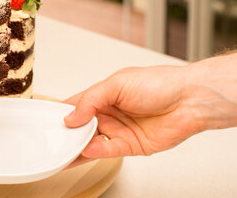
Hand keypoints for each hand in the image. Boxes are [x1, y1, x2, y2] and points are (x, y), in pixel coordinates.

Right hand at [63, 65, 200, 166]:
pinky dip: (95, 152)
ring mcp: (119, 130)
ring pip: (92, 141)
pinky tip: (85, 150)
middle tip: (52, 138)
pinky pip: (108, 150)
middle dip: (67, 133)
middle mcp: (109, 113)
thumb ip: (91, 100)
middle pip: (81, 126)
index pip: (76, 104)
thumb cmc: (160, 83)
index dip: (62, 112)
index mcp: (103, 95)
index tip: (48, 120)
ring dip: (77, 146)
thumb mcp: (117, 83)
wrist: (189, 100)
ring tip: (63, 150)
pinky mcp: (130, 146)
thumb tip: (72, 116)